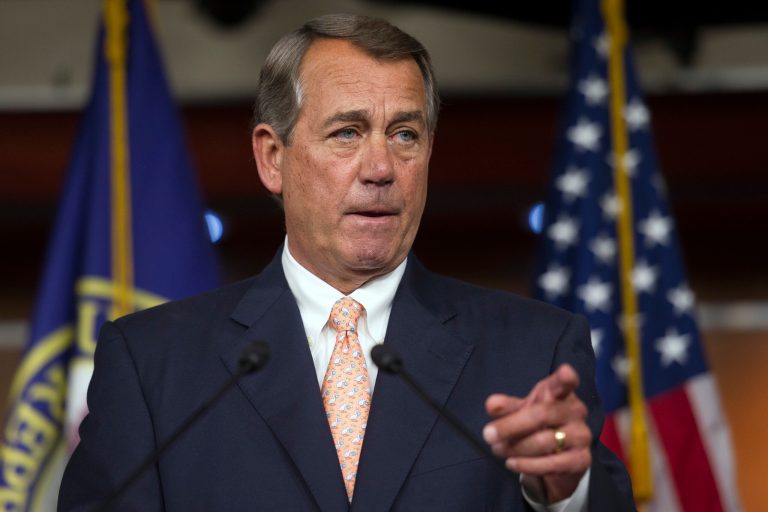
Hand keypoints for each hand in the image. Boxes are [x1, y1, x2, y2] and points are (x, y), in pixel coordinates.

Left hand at [482, 364, 591, 502]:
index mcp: (560, 392)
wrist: (560, 453)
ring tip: (498, 449)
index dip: (566, 377)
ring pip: (544, 442)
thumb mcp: (522, 409)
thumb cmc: (540, 421)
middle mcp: (575, 411)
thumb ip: (507, 406)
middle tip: (488, 434)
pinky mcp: (581, 459)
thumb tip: (491, 405)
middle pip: (542, 415)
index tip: (565, 372)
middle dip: (511, 426)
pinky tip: (513, 463)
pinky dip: (528, 466)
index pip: (566, 382)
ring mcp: (581, 435)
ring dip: (516, 448)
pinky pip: (552, 465)